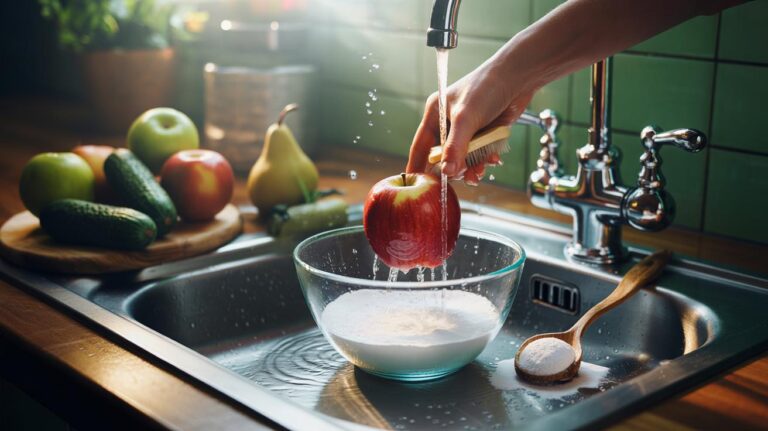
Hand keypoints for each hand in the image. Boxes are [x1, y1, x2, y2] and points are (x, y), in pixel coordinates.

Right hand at [406, 57, 532, 184]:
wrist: (518, 77)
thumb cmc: (486, 88)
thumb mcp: (466, 118)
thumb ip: (455, 147)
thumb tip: (448, 173)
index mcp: (435, 115)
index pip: (421, 147)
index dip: (418, 166)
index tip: (417, 185)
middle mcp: (448, 124)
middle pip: (444, 157)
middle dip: (453, 169)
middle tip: (463, 176)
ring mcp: (467, 130)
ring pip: (463, 159)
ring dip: (472, 168)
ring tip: (480, 172)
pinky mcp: (484, 134)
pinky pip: (480, 155)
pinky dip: (485, 160)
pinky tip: (493, 159)